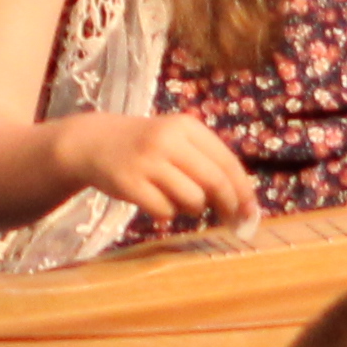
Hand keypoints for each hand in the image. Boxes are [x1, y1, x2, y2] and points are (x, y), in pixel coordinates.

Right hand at [53, 108, 258, 233]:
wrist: (94, 143)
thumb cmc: (145, 146)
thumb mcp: (176, 139)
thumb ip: (207, 162)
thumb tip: (243, 202)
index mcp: (186, 126)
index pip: (228, 162)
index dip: (244, 191)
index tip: (252, 212)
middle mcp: (168, 140)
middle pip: (215, 182)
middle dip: (228, 206)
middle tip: (231, 220)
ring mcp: (147, 162)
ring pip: (192, 200)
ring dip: (192, 209)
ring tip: (177, 199)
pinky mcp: (129, 183)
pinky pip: (164, 211)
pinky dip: (166, 214)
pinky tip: (155, 202)